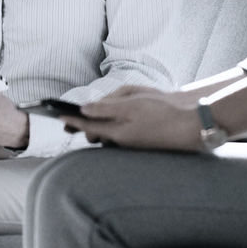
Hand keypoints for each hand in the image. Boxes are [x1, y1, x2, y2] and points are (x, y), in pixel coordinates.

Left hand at [60, 91, 203, 151]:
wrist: (188, 125)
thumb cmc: (161, 112)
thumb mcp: (131, 104)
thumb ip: (105, 107)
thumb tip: (83, 109)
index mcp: (116, 132)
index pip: (87, 125)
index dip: (71, 119)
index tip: (57, 114)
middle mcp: (120, 141)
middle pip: (94, 133)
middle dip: (81, 125)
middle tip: (65, 120)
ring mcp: (129, 143)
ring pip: (106, 135)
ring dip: (95, 127)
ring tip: (82, 121)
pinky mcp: (137, 142)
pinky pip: (117, 136)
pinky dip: (109, 128)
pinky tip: (108, 122)